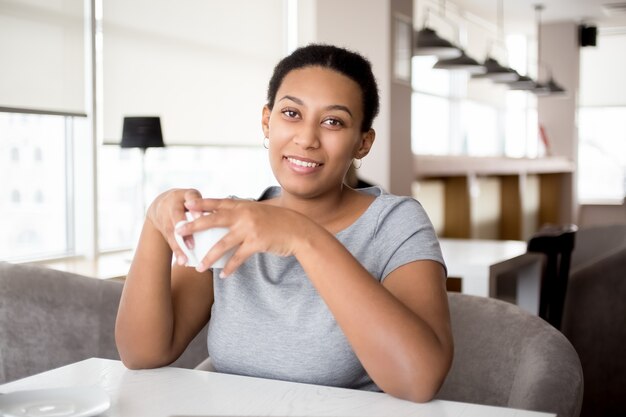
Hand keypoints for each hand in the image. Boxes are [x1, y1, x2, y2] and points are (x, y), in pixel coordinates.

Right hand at [146, 188, 202, 265]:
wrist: (160, 205)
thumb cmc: (187, 203)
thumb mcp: (195, 199)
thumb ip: (208, 206)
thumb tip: (228, 220)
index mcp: (186, 195)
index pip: (191, 197)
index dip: (195, 208)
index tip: (200, 217)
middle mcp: (173, 203)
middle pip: (177, 216)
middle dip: (184, 231)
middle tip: (191, 245)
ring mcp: (165, 215)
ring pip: (171, 231)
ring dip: (178, 246)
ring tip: (184, 260)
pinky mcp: (162, 227)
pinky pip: (168, 239)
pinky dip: (175, 250)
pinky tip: (181, 260)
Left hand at [176, 197, 313, 275]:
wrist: (298, 231)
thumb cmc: (278, 222)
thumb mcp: (260, 211)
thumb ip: (243, 212)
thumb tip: (227, 215)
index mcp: (243, 206)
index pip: (218, 203)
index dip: (201, 204)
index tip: (186, 205)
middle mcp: (244, 215)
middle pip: (213, 220)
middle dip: (194, 226)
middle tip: (178, 232)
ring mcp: (250, 229)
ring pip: (222, 244)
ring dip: (209, 257)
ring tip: (198, 267)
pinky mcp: (257, 242)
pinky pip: (238, 257)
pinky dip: (230, 268)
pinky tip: (222, 275)